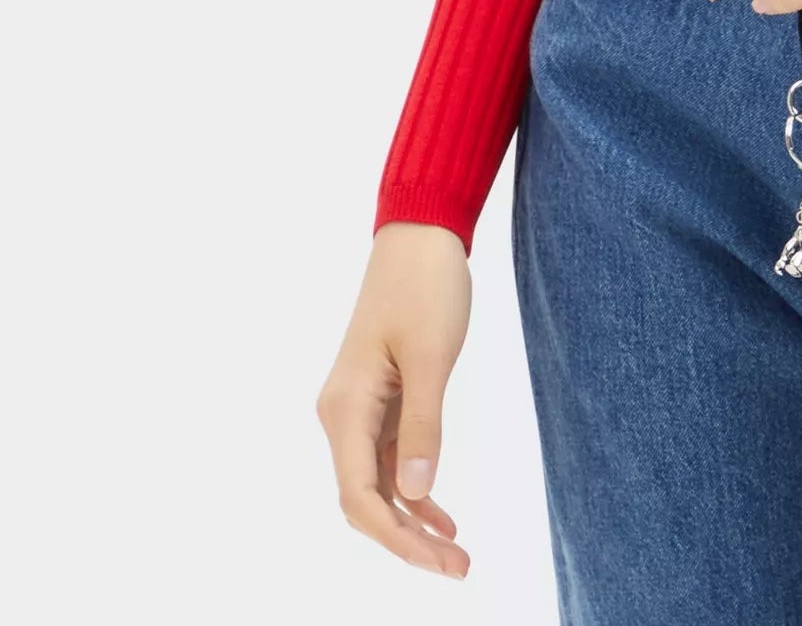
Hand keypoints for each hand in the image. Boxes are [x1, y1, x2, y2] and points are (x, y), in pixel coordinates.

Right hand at [315, 221, 474, 577]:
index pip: (361, 496)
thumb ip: (423, 425)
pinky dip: (414, 489)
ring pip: (378, 485)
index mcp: (345, 407)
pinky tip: (442, 515)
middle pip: (366, 500)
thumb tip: (416, 496)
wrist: (420, 234)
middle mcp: (342, 415)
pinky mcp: (380, 399)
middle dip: (407, 540)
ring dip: (412, 520)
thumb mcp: (431, 355)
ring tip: (457, 554)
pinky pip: (389, 460)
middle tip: (459, 568)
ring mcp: (359, 409)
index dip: (398, 537)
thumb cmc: (425, 285)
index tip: (440, 561)